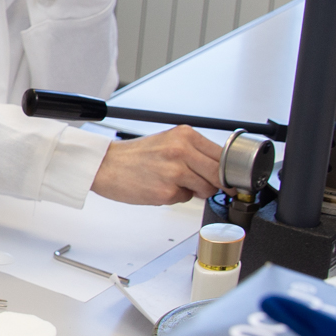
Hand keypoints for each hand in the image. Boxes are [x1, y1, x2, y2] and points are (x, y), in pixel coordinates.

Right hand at [90, 126, 221, 203]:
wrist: (106, 165)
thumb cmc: (135, 156)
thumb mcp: (168, 142)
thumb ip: (194, 151)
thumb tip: (220, 169)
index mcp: (184, 135)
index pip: (222, 156)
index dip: (228, 171)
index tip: (229, 179)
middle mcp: (181, 151)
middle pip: (219, 175)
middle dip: (216, 183)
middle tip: (204, 184)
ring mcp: (175, 172)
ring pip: (206, 189)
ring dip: (195, 191)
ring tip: (174, 182)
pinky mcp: (166, 192)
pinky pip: (186, 199)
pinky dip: (177, 197)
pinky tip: (161, 187)